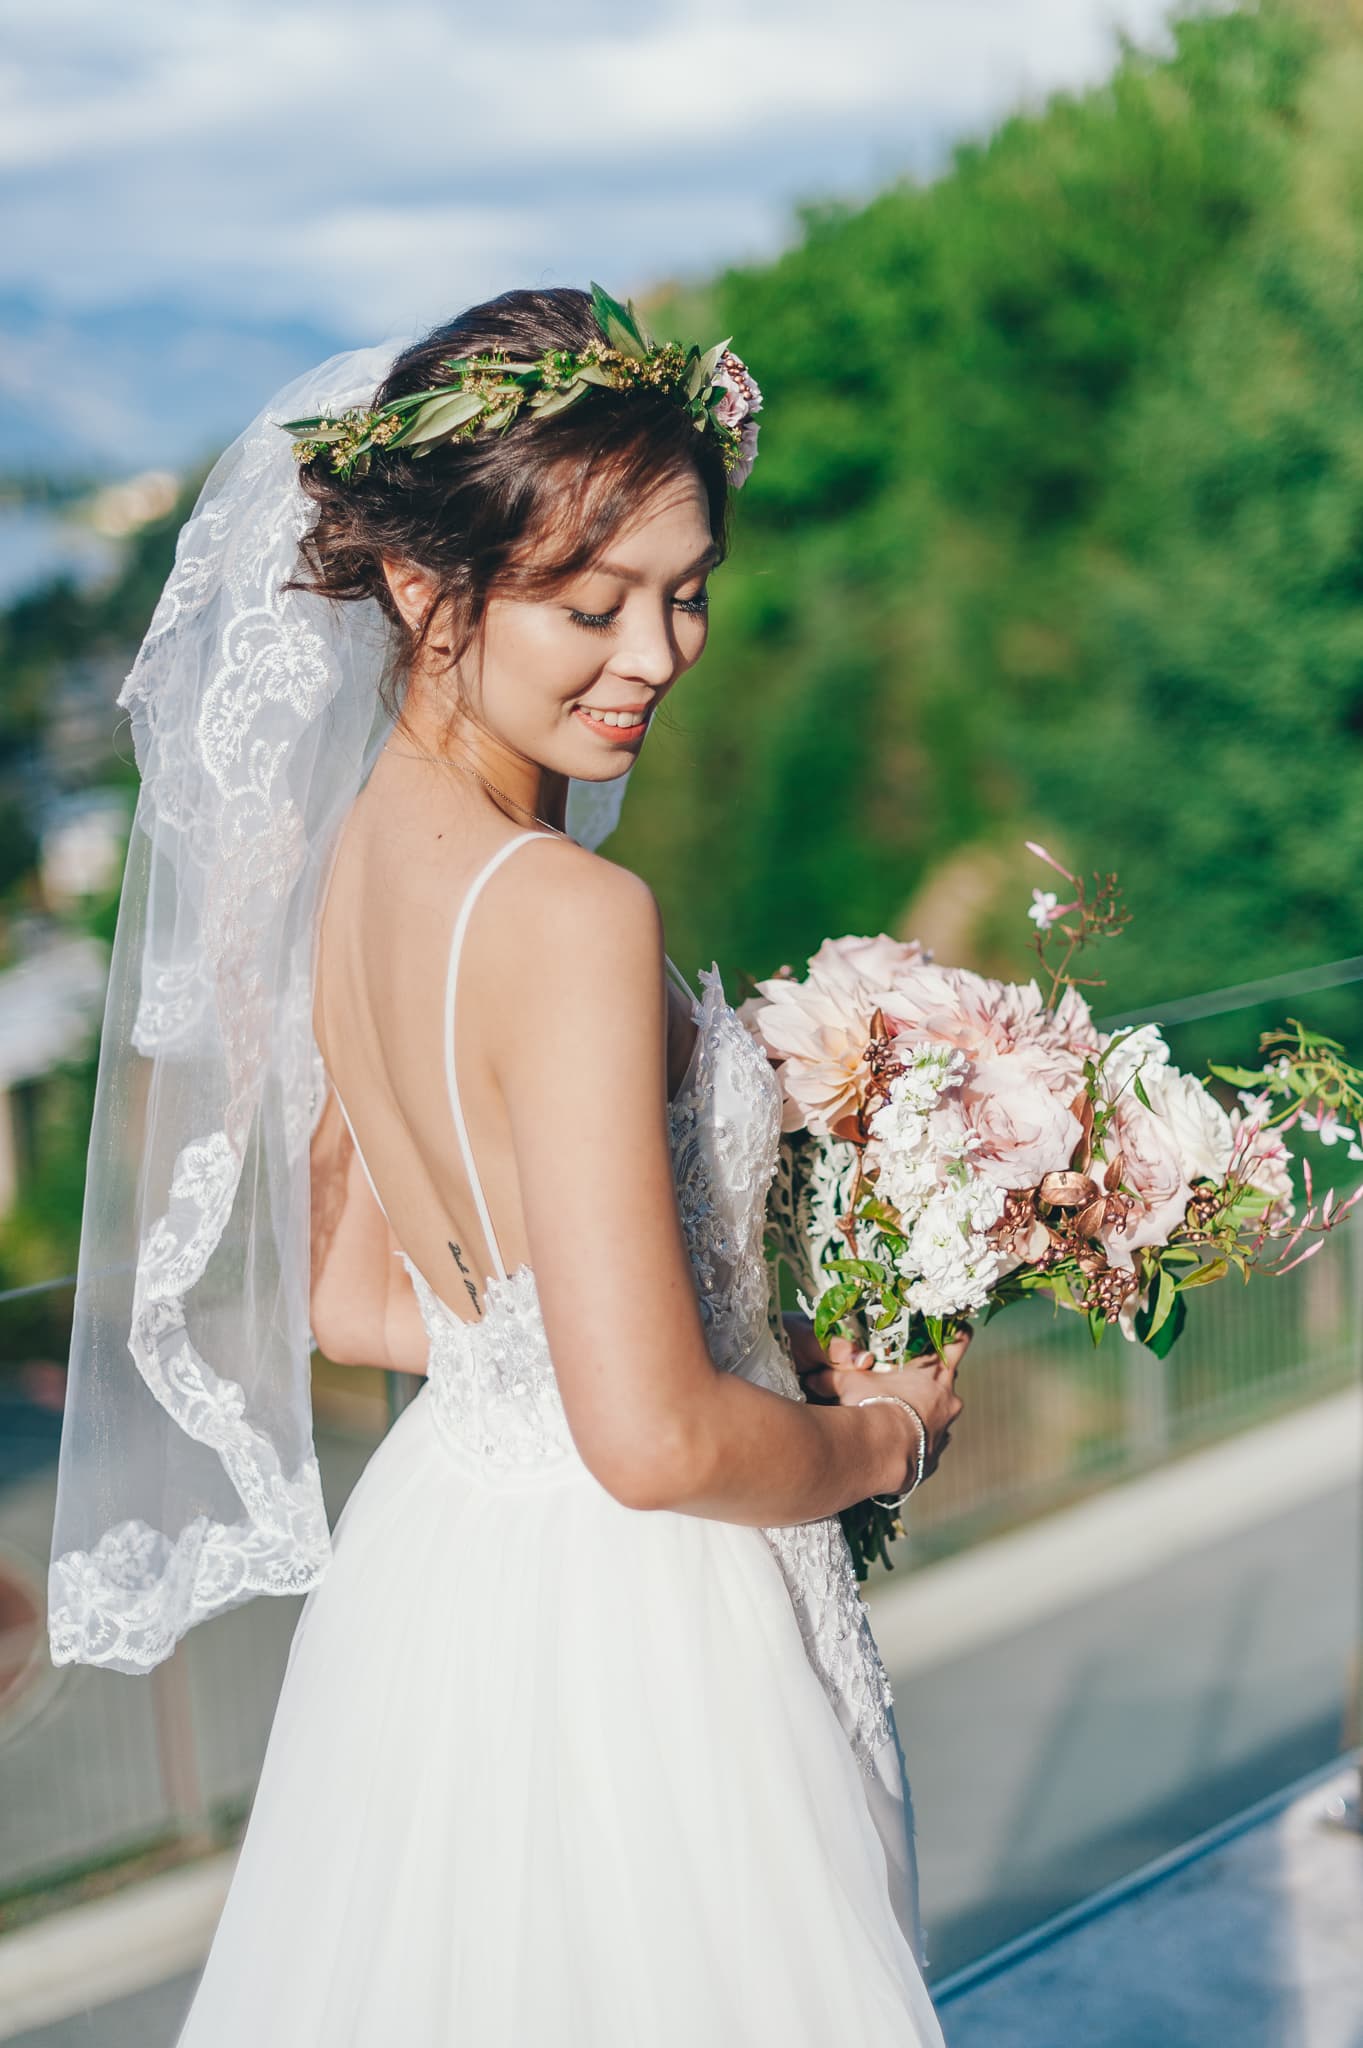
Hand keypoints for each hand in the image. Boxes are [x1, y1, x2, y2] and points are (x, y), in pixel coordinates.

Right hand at [784, 1312, 968, 1481]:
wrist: (883, 1454)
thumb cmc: (872, 1407)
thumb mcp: (850, 1383)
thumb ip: (833, 1374)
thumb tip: (810, 1375)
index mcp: (936, 1373)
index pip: (959, 1341)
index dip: (956, 1333)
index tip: (950, 1329)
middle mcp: (949, 1401)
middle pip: (948, 1380)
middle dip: (930, 1379)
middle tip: (907, 1378)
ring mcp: (945, 1432)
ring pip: (939, 1415)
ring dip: (921, 1414)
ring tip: (895, 1417)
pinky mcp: (934, 1459)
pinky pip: (928, 1445)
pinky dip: (914, 1442)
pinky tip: (895, 1444)